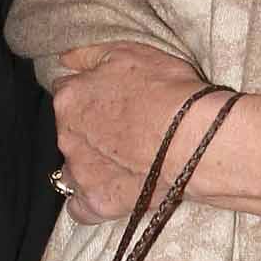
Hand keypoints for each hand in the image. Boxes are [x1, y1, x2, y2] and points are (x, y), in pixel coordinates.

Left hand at [52, 43, 260, 225]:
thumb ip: (88, 55)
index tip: (111, 100)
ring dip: (89, 164)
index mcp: (70, 98)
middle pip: (69, 131)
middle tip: (125, 130)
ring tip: (123, 163)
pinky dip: (88, 202)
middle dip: (89, 130)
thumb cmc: (166, 90)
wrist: (195, 137)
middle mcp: (67, 136)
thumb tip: (65, 58)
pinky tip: (108, 193)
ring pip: (72, 168)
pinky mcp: (97, 202)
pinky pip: (79, 208)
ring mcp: (80, 172)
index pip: (66, 92)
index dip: (90, 95)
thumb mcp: (127, 52)